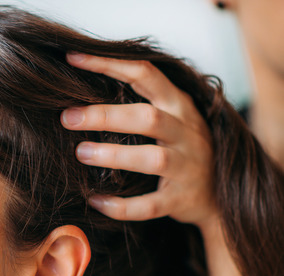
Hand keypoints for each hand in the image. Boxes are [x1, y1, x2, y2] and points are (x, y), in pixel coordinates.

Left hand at [61, 53, 218, 230]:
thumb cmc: (180, 149)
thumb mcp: (170, 118)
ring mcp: (185, 167)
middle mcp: (185, 133)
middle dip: (105, 116)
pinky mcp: (179, 200)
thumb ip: (138, 103)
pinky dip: (121, 206)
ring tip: (80, 152)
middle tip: (67, 117)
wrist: (219, 197)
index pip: (145, 74)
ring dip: (114, 156)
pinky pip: (149, 205)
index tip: (73, 59)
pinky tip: (95, 201)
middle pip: (147, 118)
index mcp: (178, 106)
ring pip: (152, 158)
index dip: (109, 64)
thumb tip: (80, 93)